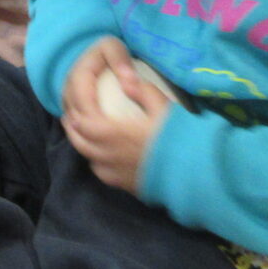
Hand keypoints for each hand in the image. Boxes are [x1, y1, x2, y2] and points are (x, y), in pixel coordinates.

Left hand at [59, 36, 169, 192]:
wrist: (194, 174)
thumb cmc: (178, 137)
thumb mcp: (163, 107)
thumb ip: (143, 91)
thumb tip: (126, 82)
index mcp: (114, 134)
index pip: (82, 123)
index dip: (76, 113)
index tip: (76, 104)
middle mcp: (108, 156)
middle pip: (79, 142)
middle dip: (73, 128)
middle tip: (73, 117)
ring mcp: (115, 175)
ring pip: (89, 159)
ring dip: (84, 145)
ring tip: (87, 135)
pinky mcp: (125, 187)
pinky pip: (102, 173)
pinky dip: (98, 162)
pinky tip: (106, 156)